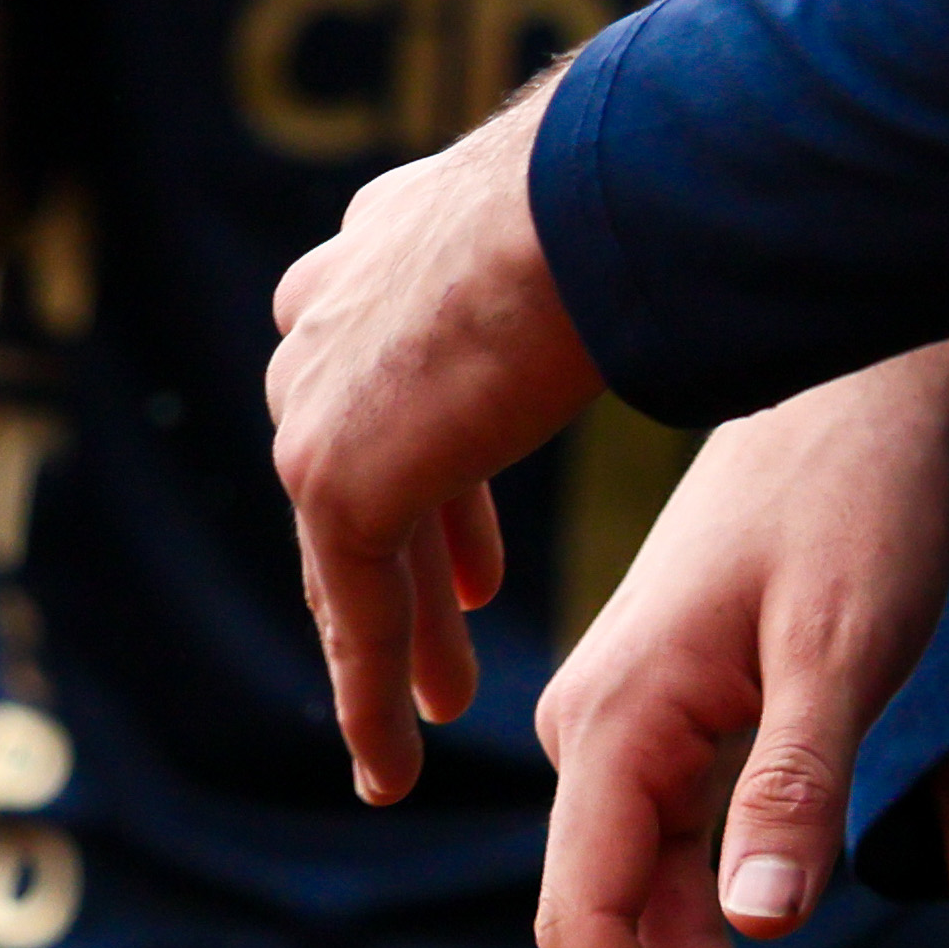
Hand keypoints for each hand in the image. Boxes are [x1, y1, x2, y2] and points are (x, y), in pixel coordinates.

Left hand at [268, 74, 601, 802]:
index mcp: (387, 233)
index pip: (393, 373)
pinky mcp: (333, 473)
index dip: (438, 469)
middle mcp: (333, 306)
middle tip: (462, 625)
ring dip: (400, 632)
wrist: (585, 195)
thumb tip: (630, 227)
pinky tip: (394, 761)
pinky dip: (372, 689)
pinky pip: (354, 605)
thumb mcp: (576, 213)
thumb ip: (559, 255)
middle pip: (367, 462)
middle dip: (413, 555)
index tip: (473, 554)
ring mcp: (319, 392)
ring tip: (443, 707)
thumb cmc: (629, 186)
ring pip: (354, 542)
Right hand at [531, 336, 948, 947]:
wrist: (868, 386)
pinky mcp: (673, 714)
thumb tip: (756, 932)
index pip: (587, 912)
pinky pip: (672, 845)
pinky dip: (710, 916)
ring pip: (645, 891)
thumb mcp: (841, 643)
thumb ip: (793, 787)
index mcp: (616, 710)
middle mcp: (597, 721)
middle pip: (615, 918)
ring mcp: (629, 719)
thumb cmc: (854, 498)